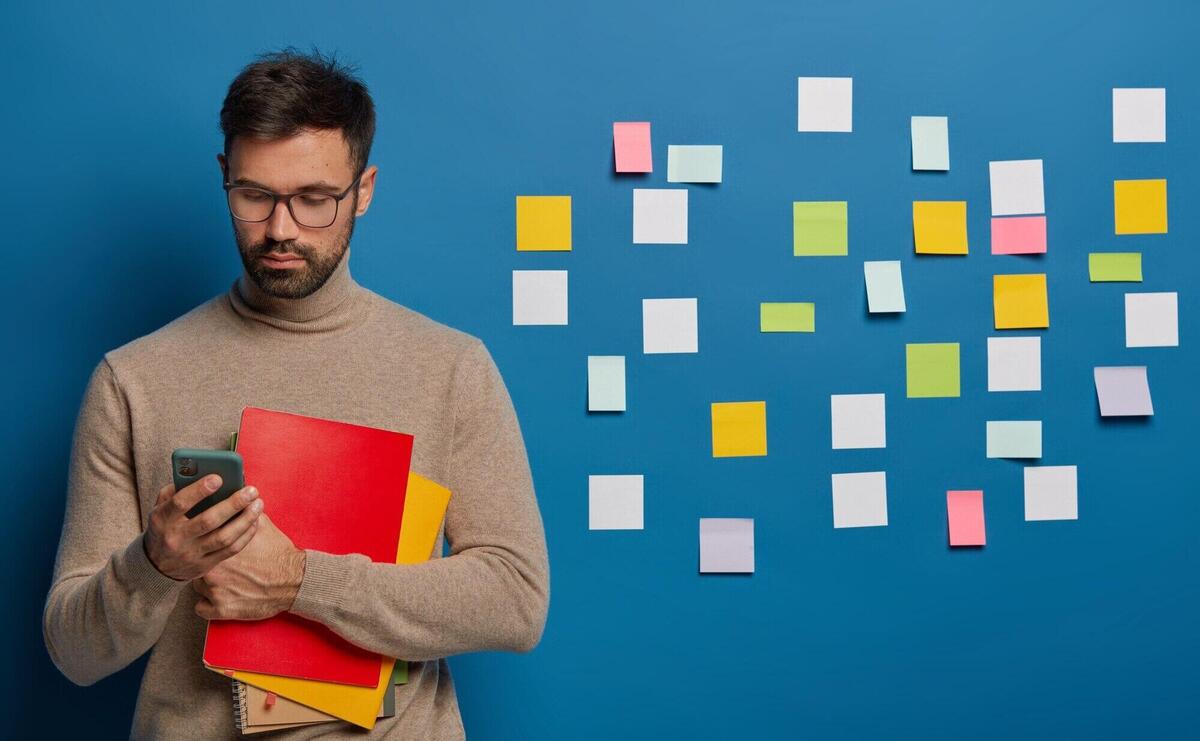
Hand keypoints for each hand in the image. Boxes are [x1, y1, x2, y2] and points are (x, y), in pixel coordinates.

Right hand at [143, 475, 262, 580]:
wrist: (156, 565)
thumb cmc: (165, 526)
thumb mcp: (160, 507)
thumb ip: (175, 490)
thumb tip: (200, 473)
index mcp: (162, 519)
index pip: (181, 503)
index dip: (200, 490)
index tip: (219, 478)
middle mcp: (176, 538)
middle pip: (209, 521)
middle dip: (233, 504)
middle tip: (252, 490)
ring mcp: (191, 554)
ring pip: (224, 537)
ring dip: (245, 519)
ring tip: (258, 503)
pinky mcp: (205, 565)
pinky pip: (231, 550)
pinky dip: (246, 535)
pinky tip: (255, 521)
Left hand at [191, 512, 305, 620]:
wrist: (294, 579)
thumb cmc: (278, 553)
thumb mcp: (262, 526)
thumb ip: (244, 513)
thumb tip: (239, 500)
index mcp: (217, 547)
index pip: (198, 544)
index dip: (206, 546)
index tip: (210, 548)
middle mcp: (211, 570)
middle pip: (196, 566)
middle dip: (207, 565)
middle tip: (222, 566)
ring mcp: (214, 592)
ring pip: (197, 587)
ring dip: (208, 585)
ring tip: (225, 581)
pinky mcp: (221, 610)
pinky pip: (201, 609)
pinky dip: (208, 605)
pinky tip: (220, 598)